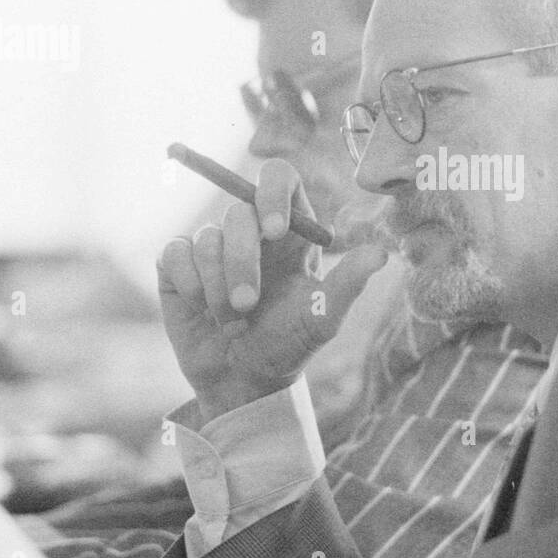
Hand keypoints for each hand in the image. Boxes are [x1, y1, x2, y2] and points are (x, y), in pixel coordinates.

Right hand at [157, 159, 388, 425]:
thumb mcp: (322, 319)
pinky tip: (201, 307)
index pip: (278, 177)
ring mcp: (211, 244)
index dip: (273, 192)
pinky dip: (191, 283)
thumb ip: (349, 284)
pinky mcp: (178, 263)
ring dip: (217, 285)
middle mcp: (249, 229)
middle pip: (239, 213)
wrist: (242, 380)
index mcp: (288, 229)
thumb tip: (382, 254)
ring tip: (231, 323)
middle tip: (246, 304)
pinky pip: (175, 254)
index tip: (274, 230)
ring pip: (206, 238)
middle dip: (242, 261)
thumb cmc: (288, 344)